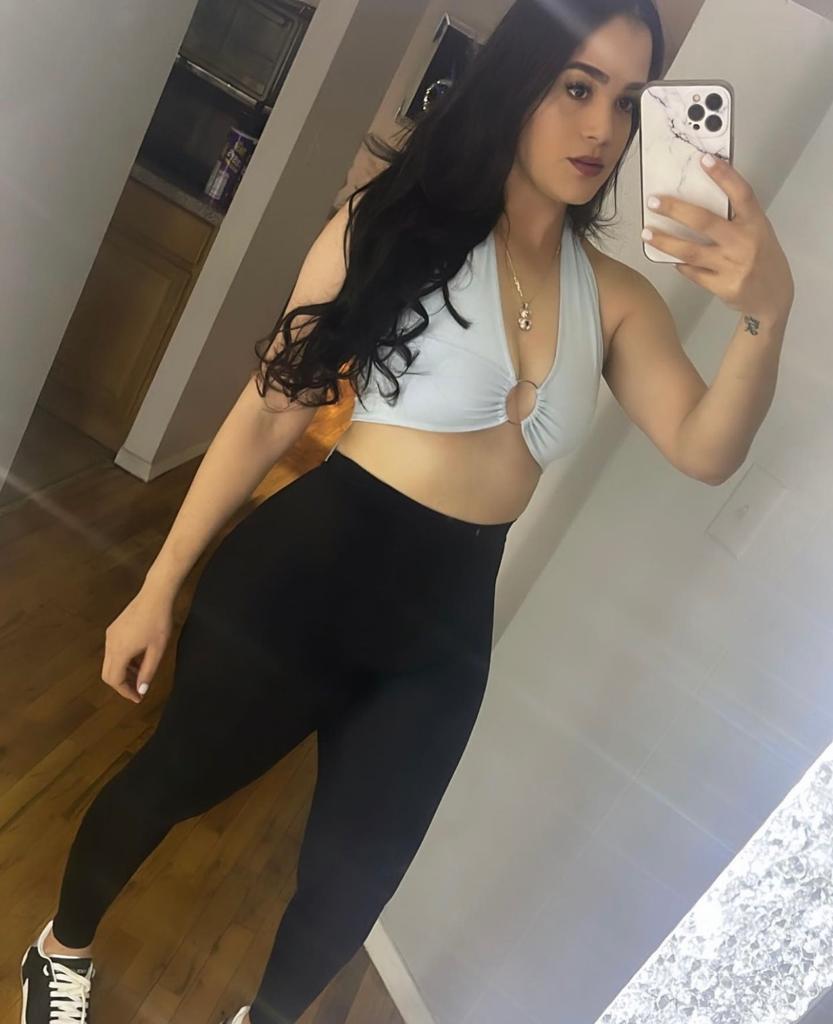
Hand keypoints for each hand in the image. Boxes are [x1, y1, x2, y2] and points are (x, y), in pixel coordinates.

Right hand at [102, 587, 174, 702]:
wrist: (155, 595)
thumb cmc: (159, 622)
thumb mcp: (157, 651)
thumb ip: (148, 672)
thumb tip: (141, 690)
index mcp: (119, 651)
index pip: (114, 680)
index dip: (125, 692)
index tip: (138, 698)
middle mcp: (110, 644)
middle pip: (108, 673)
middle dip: (122, 685)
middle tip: (138, 690)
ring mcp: (110, 635)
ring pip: (110, 662)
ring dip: (123, 672)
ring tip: (141, 675)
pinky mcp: (114, 629)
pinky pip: (114, 651)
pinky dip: (123, 660)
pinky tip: (139, 659)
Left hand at [642, 155, 794, 322]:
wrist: (773, 298)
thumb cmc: (763, 259)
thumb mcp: (758, 233)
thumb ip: (735, 219)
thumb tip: (697, 201)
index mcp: (756, 224)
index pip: (741, 194)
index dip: (724, 175)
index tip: (704, 160)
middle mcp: (744, 243)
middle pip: (704, 222)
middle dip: (675, 210)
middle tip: (654, 202)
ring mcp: (733, 266)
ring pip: (690, 251)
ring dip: (665, 241)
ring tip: (647, 233)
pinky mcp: (723, 287)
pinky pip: (693, 273)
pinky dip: (680, 265)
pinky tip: (672, 259)